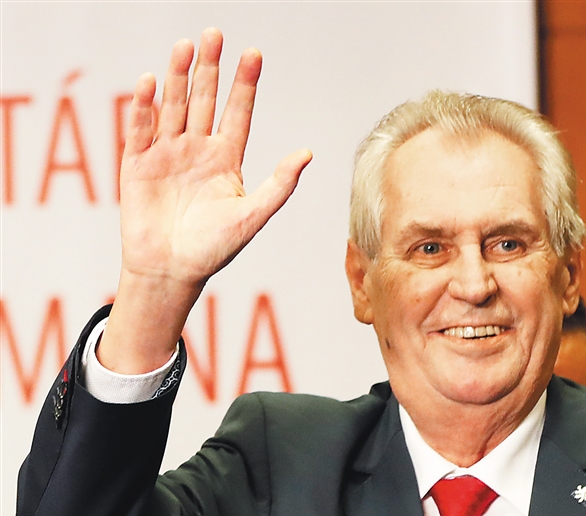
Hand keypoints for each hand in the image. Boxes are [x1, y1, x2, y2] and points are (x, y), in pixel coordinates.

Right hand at [100, 29, 311, 372]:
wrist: (171, 272)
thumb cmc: (213, 250)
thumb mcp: (251, 216)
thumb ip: (279, 185)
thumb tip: (307, 153)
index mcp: (226, 160)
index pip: (237, 113)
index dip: (244, 84)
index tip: (253, 53)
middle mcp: (197, 150)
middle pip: (204, 100)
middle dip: (210, 68)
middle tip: (214, 33)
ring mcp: (166, 153)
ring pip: (174, 106)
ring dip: (178, 77)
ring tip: (185, 47)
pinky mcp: (138, 163)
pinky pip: (141, 128)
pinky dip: (144, 106)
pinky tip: (150, 83)